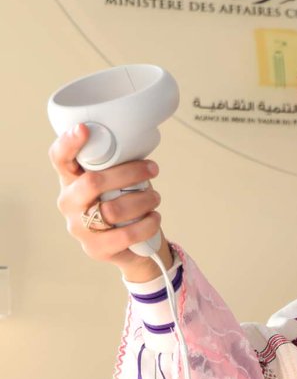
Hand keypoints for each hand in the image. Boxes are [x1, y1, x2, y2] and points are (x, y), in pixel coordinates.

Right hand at [49, 124, 172, 281]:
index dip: (69, 143)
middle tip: (151, 170)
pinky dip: (147, 224)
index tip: (83, 129)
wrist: (127, 246)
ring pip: (113, 209)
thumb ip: (114, 165)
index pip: (59, 158)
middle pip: (93, 182)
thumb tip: (137, 144)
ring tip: (155, 198)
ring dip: (143, 200)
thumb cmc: (119, 203)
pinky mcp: (96, 249)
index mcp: (69, 180)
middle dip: (129, 173)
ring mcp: (79, 228)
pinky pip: (126, 235)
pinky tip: (154, 218)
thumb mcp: (113, 181)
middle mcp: (68, 203)